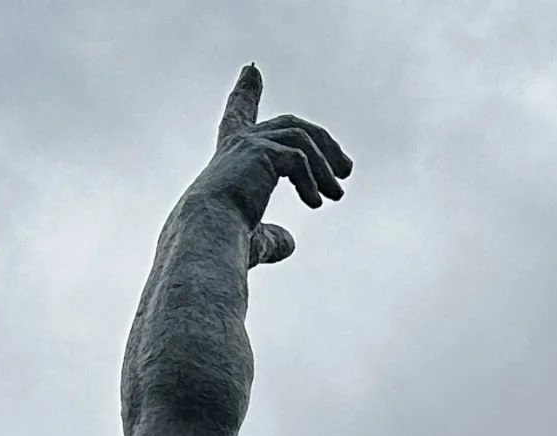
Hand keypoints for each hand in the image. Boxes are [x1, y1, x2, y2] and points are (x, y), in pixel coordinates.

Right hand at [197, 64, 351, 266]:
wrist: (209, 235)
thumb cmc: (225, 242)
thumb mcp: (255, 238)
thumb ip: (272, 237)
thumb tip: (290, 243)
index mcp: (232, 156)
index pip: (239, 115)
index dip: (246, 92)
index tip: (251, 70)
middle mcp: (238, 142)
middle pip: (290, 123)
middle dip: (322, 141)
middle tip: (346, 169)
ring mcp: (249, 143)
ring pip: (301, 138)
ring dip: (325, 166)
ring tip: (337, 194)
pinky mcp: (260, 151)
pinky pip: (298, 158)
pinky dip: (311, 180)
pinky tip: (315, 202)